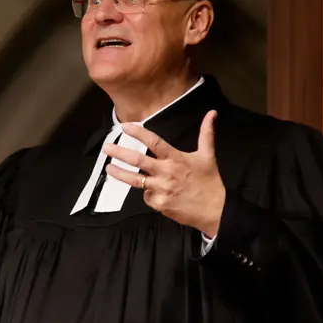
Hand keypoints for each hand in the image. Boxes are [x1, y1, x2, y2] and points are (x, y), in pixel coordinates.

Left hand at [103, 110, 225, 235]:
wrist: (215, 210)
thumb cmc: (210, 181)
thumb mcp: (208, 155)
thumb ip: (206, 133)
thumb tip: (212, 112)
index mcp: (176, 158)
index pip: (154, 142)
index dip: (139, 133)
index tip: (125, 127)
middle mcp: (166, 172)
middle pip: (138, 161)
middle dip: (119, 153)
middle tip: (106, 148)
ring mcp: (161, 189)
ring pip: (135, 180)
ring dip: (120, 174)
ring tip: (108, 168)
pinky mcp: (160, 203)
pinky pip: (147, 196)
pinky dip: (147, 193)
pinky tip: (153, 193)